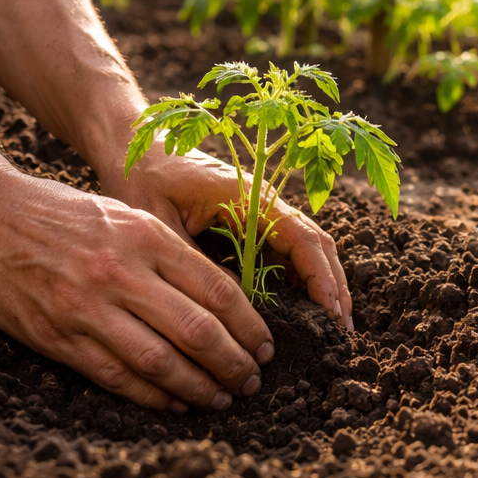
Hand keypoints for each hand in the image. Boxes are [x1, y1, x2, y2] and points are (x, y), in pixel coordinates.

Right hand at [0, 164, 275, 411]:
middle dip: (234, 363)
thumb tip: (221, 298)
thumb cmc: (62, 213)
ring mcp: (89, 308)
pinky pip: (118, 377)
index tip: (265, 346)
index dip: (249, 325)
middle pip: (198, 331)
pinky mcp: (59, 337)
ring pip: (161, 362)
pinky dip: (153, 397)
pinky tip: (176, 404)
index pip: (218, 290)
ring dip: (199, 387)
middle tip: (253, 381)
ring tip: (222, 399)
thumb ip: (169, 254)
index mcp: (147, 237)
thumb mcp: (125, 216)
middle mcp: (123, 273)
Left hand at [102, 144, 353, 329]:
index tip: (331, 314)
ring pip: (308, 247)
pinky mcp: (253, 220)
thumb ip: (195, 262)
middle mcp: (266, 201)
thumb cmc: (143, 178)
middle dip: (334, 286)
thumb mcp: (160, 223)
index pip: (302, 239)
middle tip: (343, 331)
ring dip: (324, 282)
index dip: (321, 278)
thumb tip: (231, 306)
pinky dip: (303, 276)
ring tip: (333, 325)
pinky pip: (288, 249)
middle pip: (317, 244)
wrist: (135, 147)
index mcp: (250, 196)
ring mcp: (263, 210)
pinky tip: (306, 307)